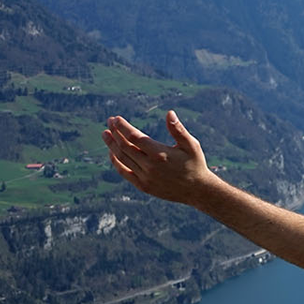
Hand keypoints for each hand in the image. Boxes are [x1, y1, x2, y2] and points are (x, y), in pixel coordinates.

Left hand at [101, 110, 226, 205]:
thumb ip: (178, 129)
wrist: (197, 190)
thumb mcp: (191, 145)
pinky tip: (112, 153)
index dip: (123, 127)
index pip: (135, 137)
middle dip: (115, 133)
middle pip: (125, 147)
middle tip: (109, 122)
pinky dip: (116, 162)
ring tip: (106, 134)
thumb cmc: (195, 163)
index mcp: (160, 153)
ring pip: (122, 159)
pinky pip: (124, 173)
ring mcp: (145, 177)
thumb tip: (169, 113)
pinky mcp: (143, 186)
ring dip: (112, 145)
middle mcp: (150, 166)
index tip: (116, 119)